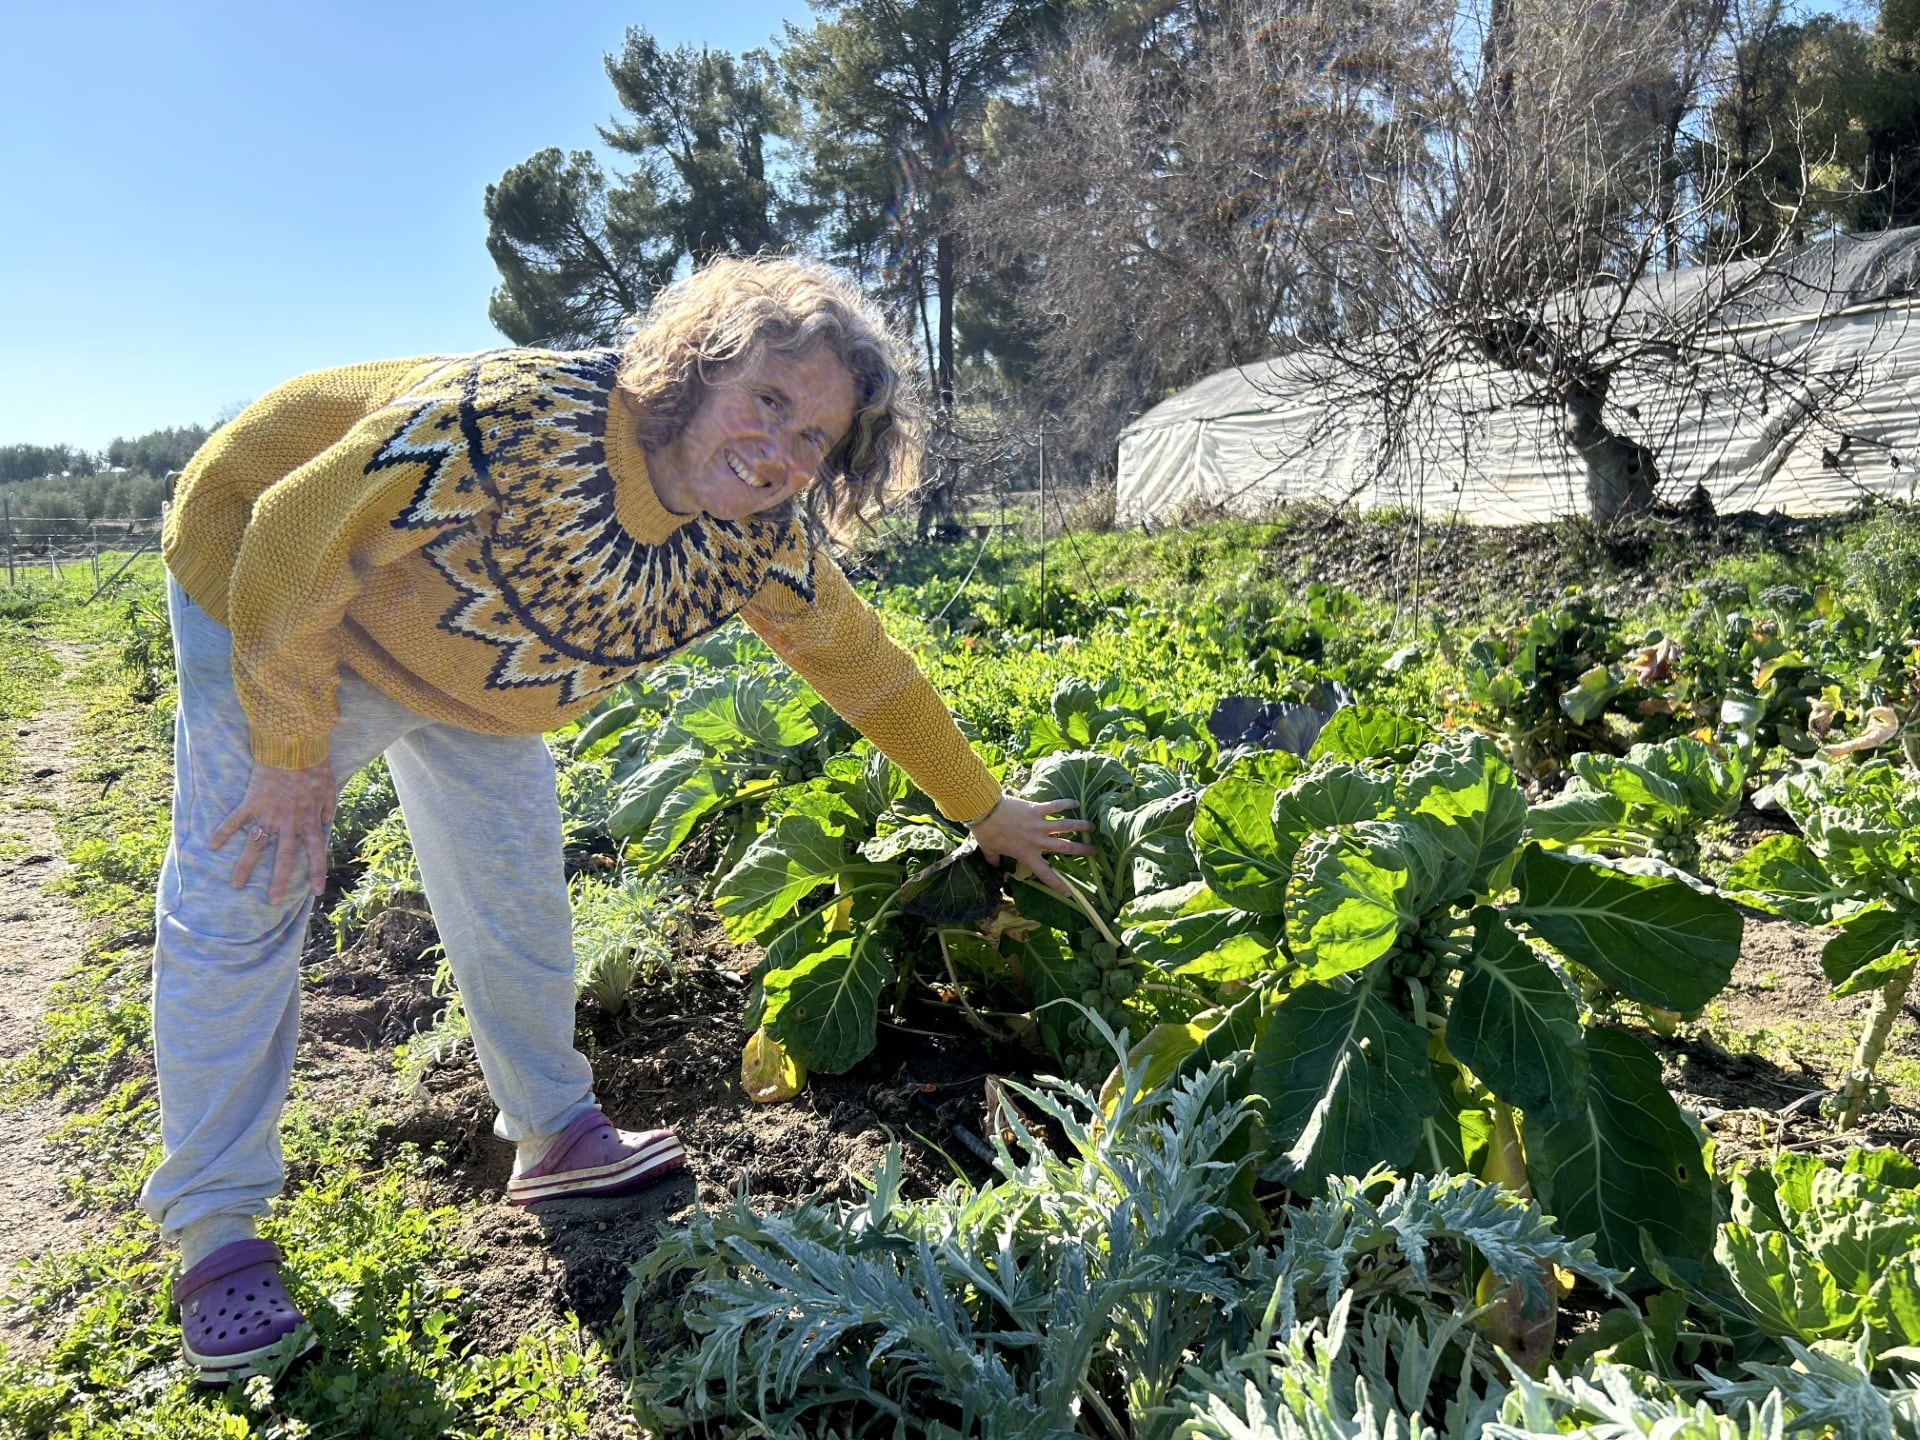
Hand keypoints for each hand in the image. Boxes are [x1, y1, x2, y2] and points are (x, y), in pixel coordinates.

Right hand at [210, 758, 336, 903]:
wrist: (294, 745)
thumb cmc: (315, 765)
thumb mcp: (330, 788)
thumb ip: (328, 809)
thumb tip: (326, 824)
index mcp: (310, 820)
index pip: (315, 852)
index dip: (316, 872)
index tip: (315, 893)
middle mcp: (289, 822)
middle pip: (283, 857)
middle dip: (278, 881)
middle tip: (273, 902)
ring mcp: (269, 813)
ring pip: (256, 846)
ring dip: (246, 867)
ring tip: (236, 886)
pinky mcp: (252, 802)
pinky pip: (235, 820)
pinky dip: (223, 831)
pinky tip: (211, 846)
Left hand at [967, 795, 1095, 897]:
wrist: (984, 811)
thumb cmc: (986, 832)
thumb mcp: (989, 850)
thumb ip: (994, 860)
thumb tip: (994, 867)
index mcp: (1027, 854)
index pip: (1046, 874)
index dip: (1058, 884)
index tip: (1070, 892)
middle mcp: (1037, 841)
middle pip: (1065, 847)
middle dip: (1082, 849)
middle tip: (1094, 851)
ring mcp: (1039, 824)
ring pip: (1066, 826)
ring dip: (1081, 826)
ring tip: (1092, 827)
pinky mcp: (1037, 809)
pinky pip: (1056, 806)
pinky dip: (1067, 804)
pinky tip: (1076, 803)